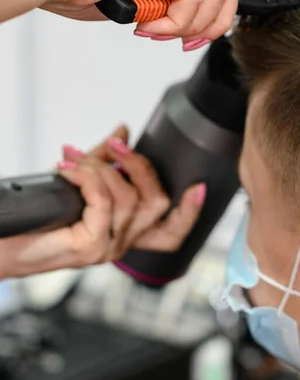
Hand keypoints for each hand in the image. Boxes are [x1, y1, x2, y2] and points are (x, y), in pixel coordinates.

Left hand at [0, 126, 204, 278]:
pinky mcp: (92, 246)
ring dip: (100, 169)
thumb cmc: (37, 219)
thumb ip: (105, 161)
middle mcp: (122, 243)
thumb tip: (123, 132)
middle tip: (114, 146)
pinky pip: (104, 201)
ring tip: (73, 160)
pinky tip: (69, 170)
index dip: (190, 212)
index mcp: (124, 232)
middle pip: (158, 203)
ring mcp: (109, 248)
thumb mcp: (79, 184)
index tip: (199, 187)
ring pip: (129, 198)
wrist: (1, 242)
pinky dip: (87, 177)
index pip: (170, 233)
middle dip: (140, 166)